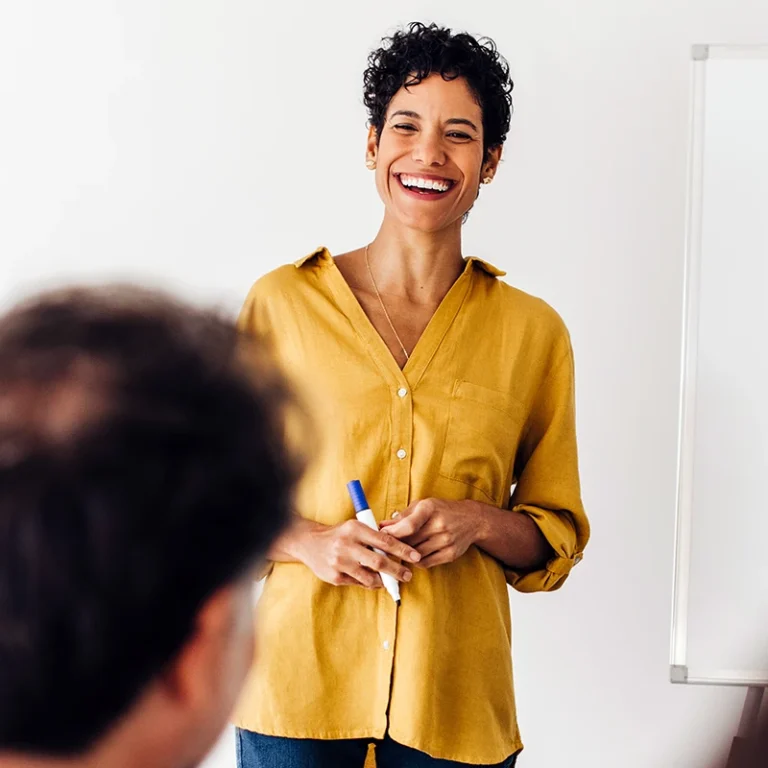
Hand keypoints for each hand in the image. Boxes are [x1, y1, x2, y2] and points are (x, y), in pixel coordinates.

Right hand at [295, 519, 420, 588]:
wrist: (309, 543)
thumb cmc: (340, 534)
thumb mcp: (356, 527)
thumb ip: (374, 537)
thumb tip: (399, 551)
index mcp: (355, 529)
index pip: (384, 540)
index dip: (403, 550)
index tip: (416, 556)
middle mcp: (347, 545)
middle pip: (379, 561)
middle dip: (397, 570)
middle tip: (408, 575)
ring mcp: (340, 562)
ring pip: (370, 577)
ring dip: (385, 581)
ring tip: (393, 581)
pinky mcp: (335, 577)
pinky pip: (359, 583)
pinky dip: (370, 584)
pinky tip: (376, 582)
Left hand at [380, 499, 480, 568]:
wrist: (472, 520)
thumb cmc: (442, 510)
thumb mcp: (423, 506)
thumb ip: (402, 516)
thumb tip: (382, 526)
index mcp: (430, 509)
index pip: (409, 525)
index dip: (393, 533)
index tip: (383, 535)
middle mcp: (439, 525)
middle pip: (410, 541)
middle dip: (396, 544)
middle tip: (386, 545)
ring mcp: (446, 541)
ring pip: (416, 554)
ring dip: (405, 554)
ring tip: (399, 550)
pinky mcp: (450, 554)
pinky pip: (426, 563)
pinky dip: (416, 561)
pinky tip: (414, 555)